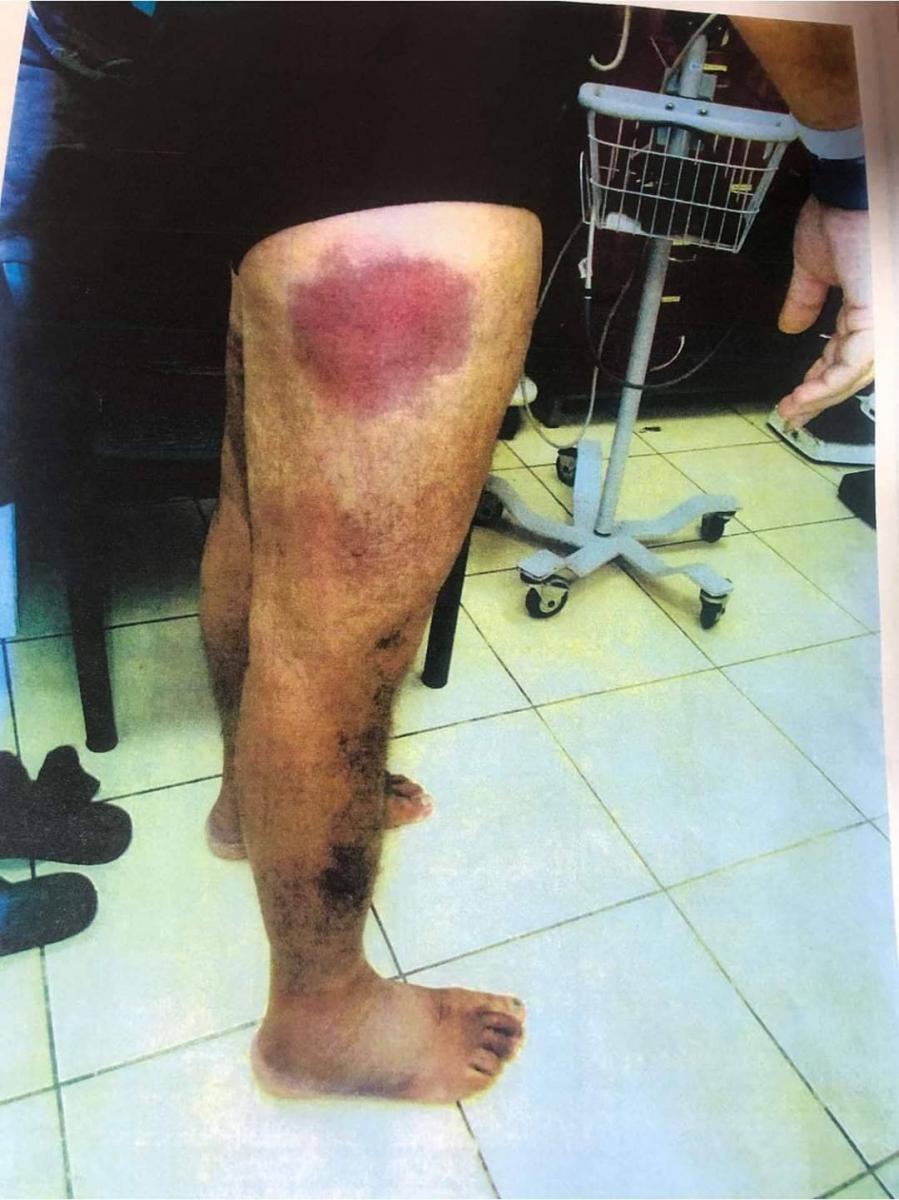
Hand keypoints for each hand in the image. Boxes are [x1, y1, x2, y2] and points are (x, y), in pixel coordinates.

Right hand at [776, 196, 873, 428]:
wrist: (850, 185)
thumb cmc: (842, 210)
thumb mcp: (814, 267)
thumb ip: (805, 300)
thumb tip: (791, 325)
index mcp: (870, 303)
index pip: (847, 353)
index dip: (820, 378)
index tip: (796, 396)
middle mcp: (881, 313)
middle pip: (854, 371)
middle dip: (820, 397)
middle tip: (793, 415)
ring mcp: (883, 316)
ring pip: (855, 374)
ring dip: (820, 397)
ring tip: (793, 410)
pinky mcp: (878, 317)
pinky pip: (853, 365)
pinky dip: (827, 385)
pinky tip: (805, 396)